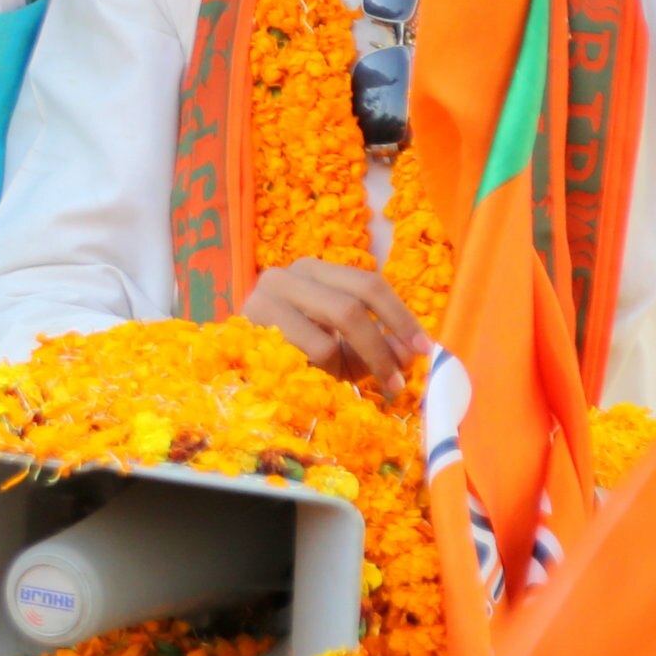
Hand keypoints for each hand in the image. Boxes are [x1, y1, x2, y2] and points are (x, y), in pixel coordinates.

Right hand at [238, 260, 425, 388]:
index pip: (368, 283)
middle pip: (354, 302)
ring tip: (364, 384)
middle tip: (401, 379)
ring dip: (361, 360)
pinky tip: (318, 381)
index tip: (424, 349)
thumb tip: (412, 354)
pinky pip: (312, 348)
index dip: (401, 316)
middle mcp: (288, 274)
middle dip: (384, 343)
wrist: (231, 367)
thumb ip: (378, 345)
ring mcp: (266, 296)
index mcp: (315, 271)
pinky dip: (327, 371)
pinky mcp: (252, 323)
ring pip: (334, 324)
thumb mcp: (342, 345)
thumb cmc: (293, 354)